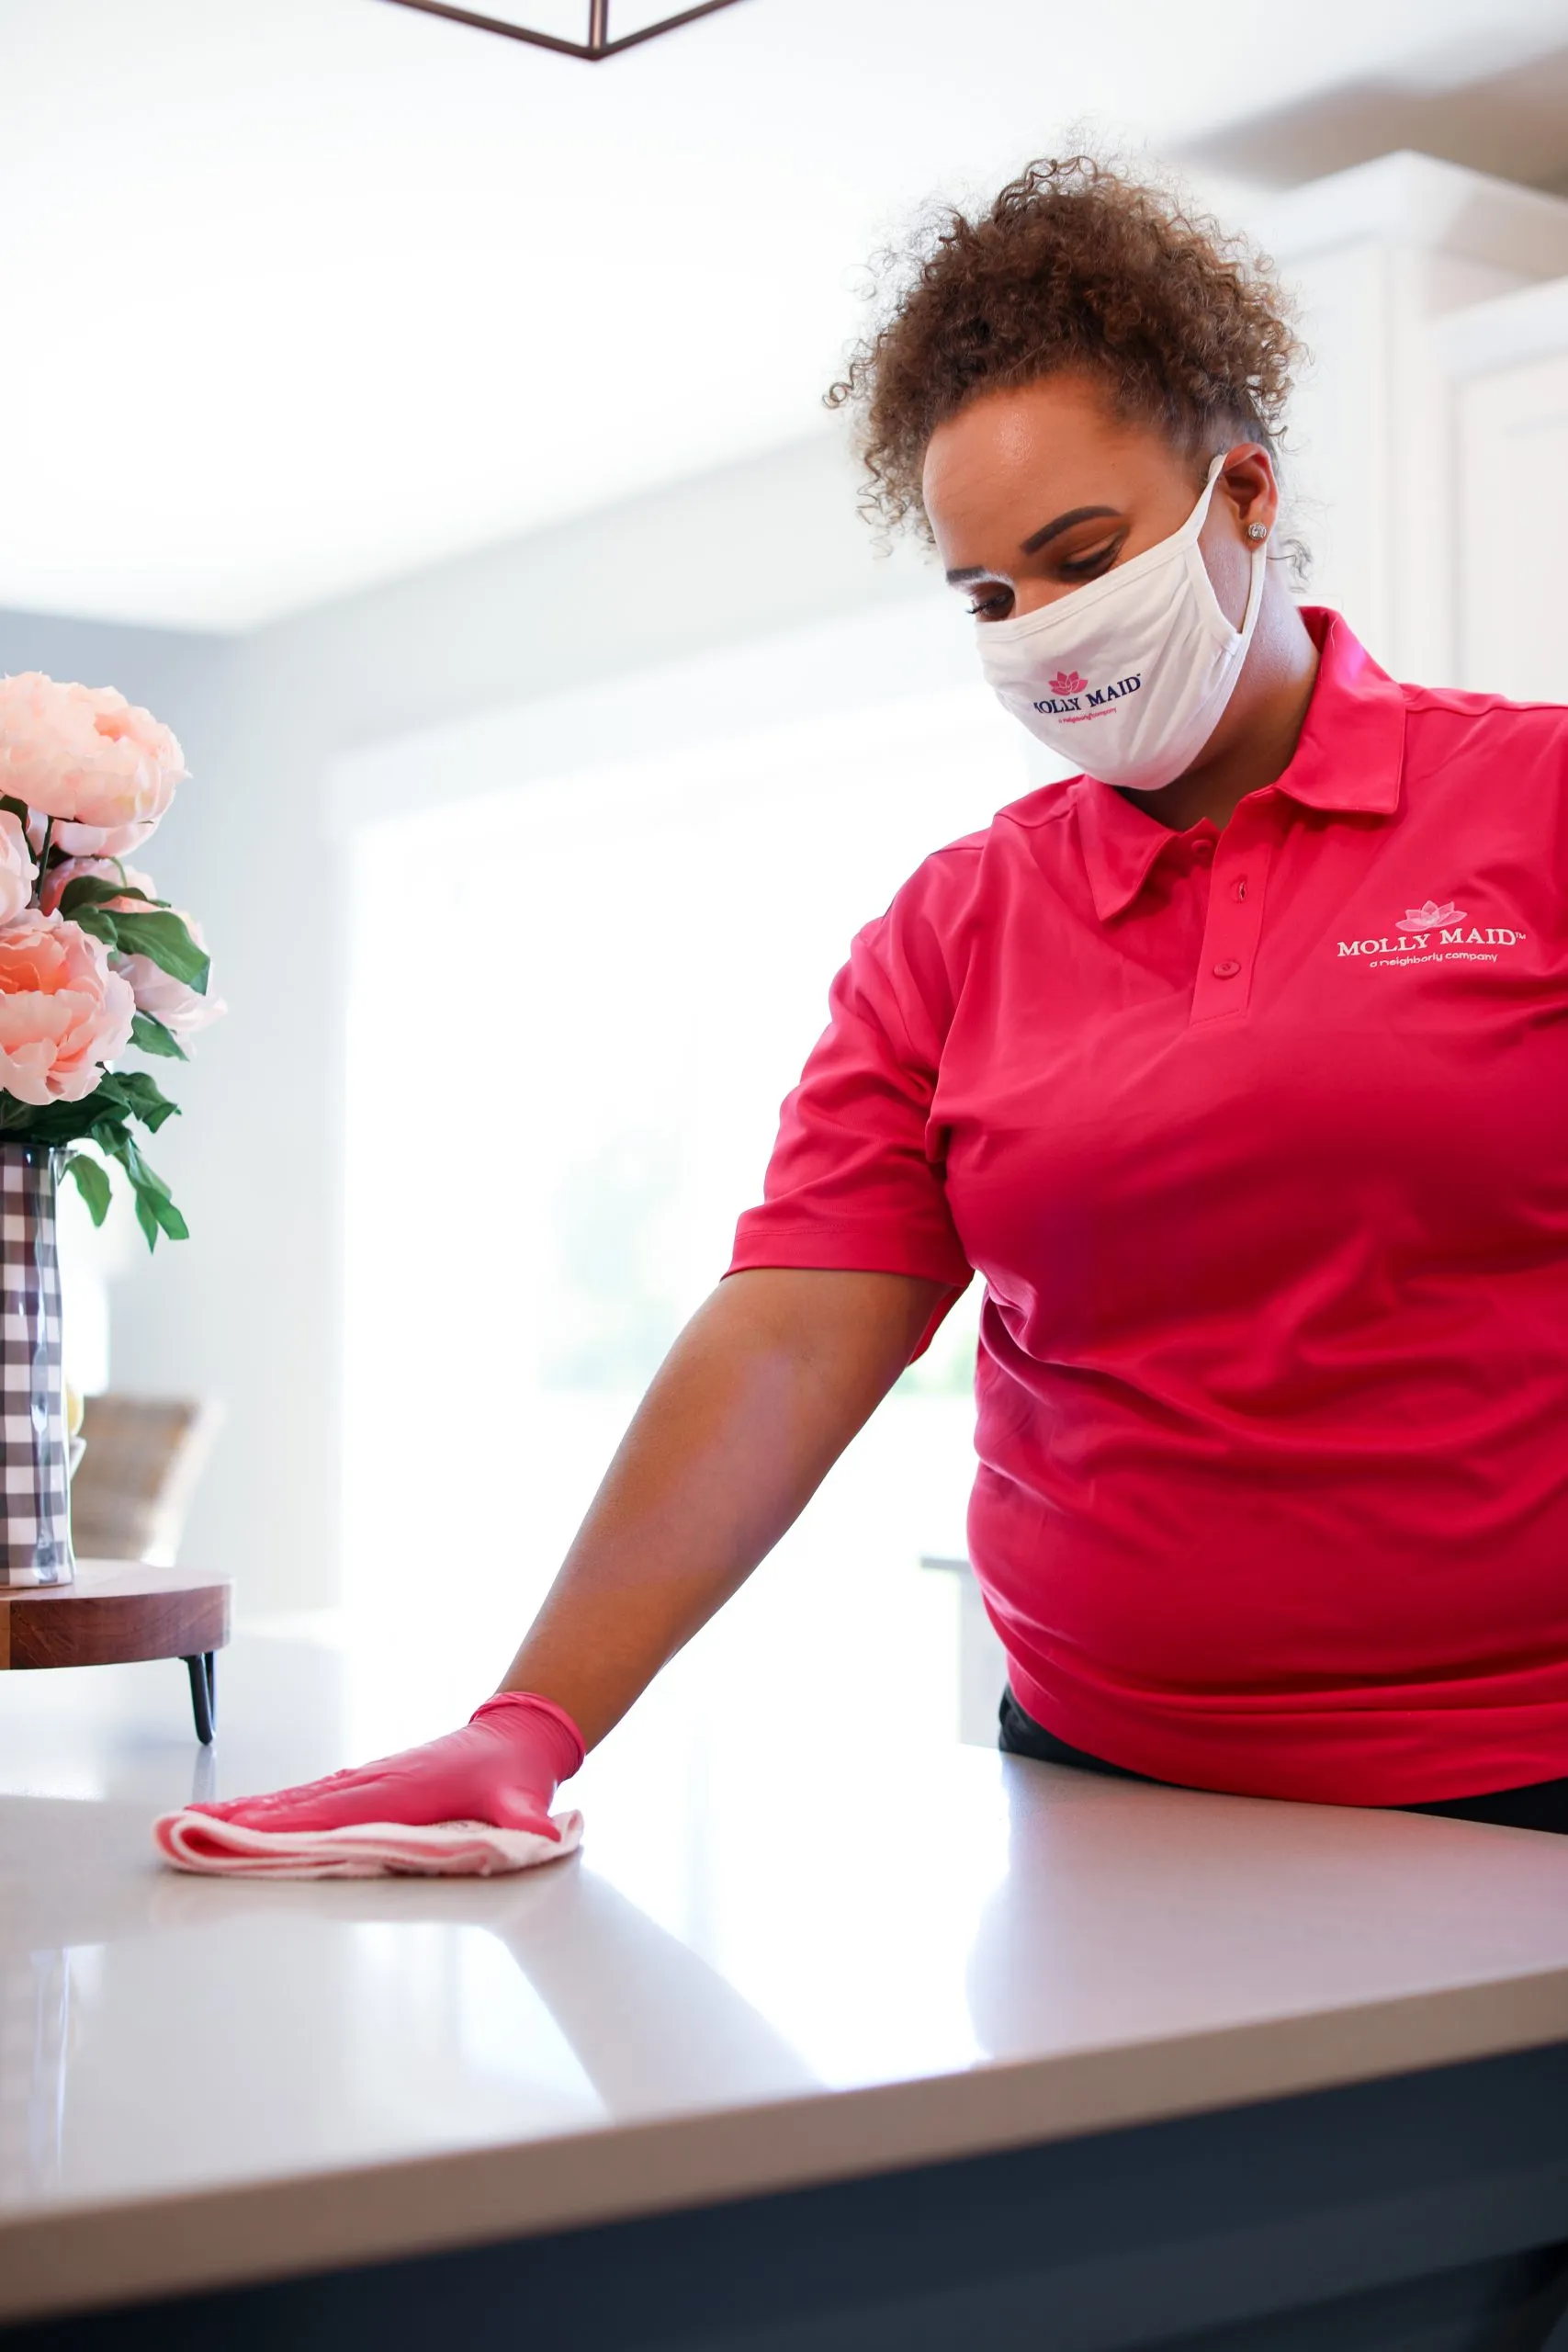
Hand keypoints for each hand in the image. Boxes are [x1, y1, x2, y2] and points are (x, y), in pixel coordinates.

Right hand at [190, 1693, 584, 1838]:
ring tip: (191, 1829)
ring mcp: (366, 1783)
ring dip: (245, 1816)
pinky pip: (308, 1800)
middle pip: (298, 1806)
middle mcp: (374, 1784)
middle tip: (183, 1833)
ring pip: (296, 1801)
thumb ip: (532, 1823)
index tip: (240, 1835)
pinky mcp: (364, 1786)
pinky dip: (270, 1811)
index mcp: (404, 1792)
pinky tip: (239, 1821)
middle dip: (241, 1823)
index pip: (335, 1813)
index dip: (287, 1825)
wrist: (513, 1738)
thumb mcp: (527, 1801)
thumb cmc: (514, 1777)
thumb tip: (548, 1836)